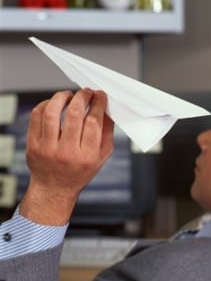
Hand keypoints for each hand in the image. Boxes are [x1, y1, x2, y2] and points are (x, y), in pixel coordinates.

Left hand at [20, 89, 113, 224]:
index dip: (98, 104)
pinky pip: (36, 117)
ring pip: (52, 112)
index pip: (94, 122)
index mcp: (87, 156)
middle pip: (74, 114)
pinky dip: (46, 104)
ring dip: (62, 97)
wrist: (54, 188)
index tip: (100, 95)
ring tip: (69, 95)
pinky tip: (54, 104)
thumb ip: (107, 131)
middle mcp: (67, 152)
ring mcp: (47, 148)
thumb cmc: (80, 171)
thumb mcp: (102, 155)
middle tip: (86, 92)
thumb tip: (107, 107)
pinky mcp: (33, 145)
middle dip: (82, 97)